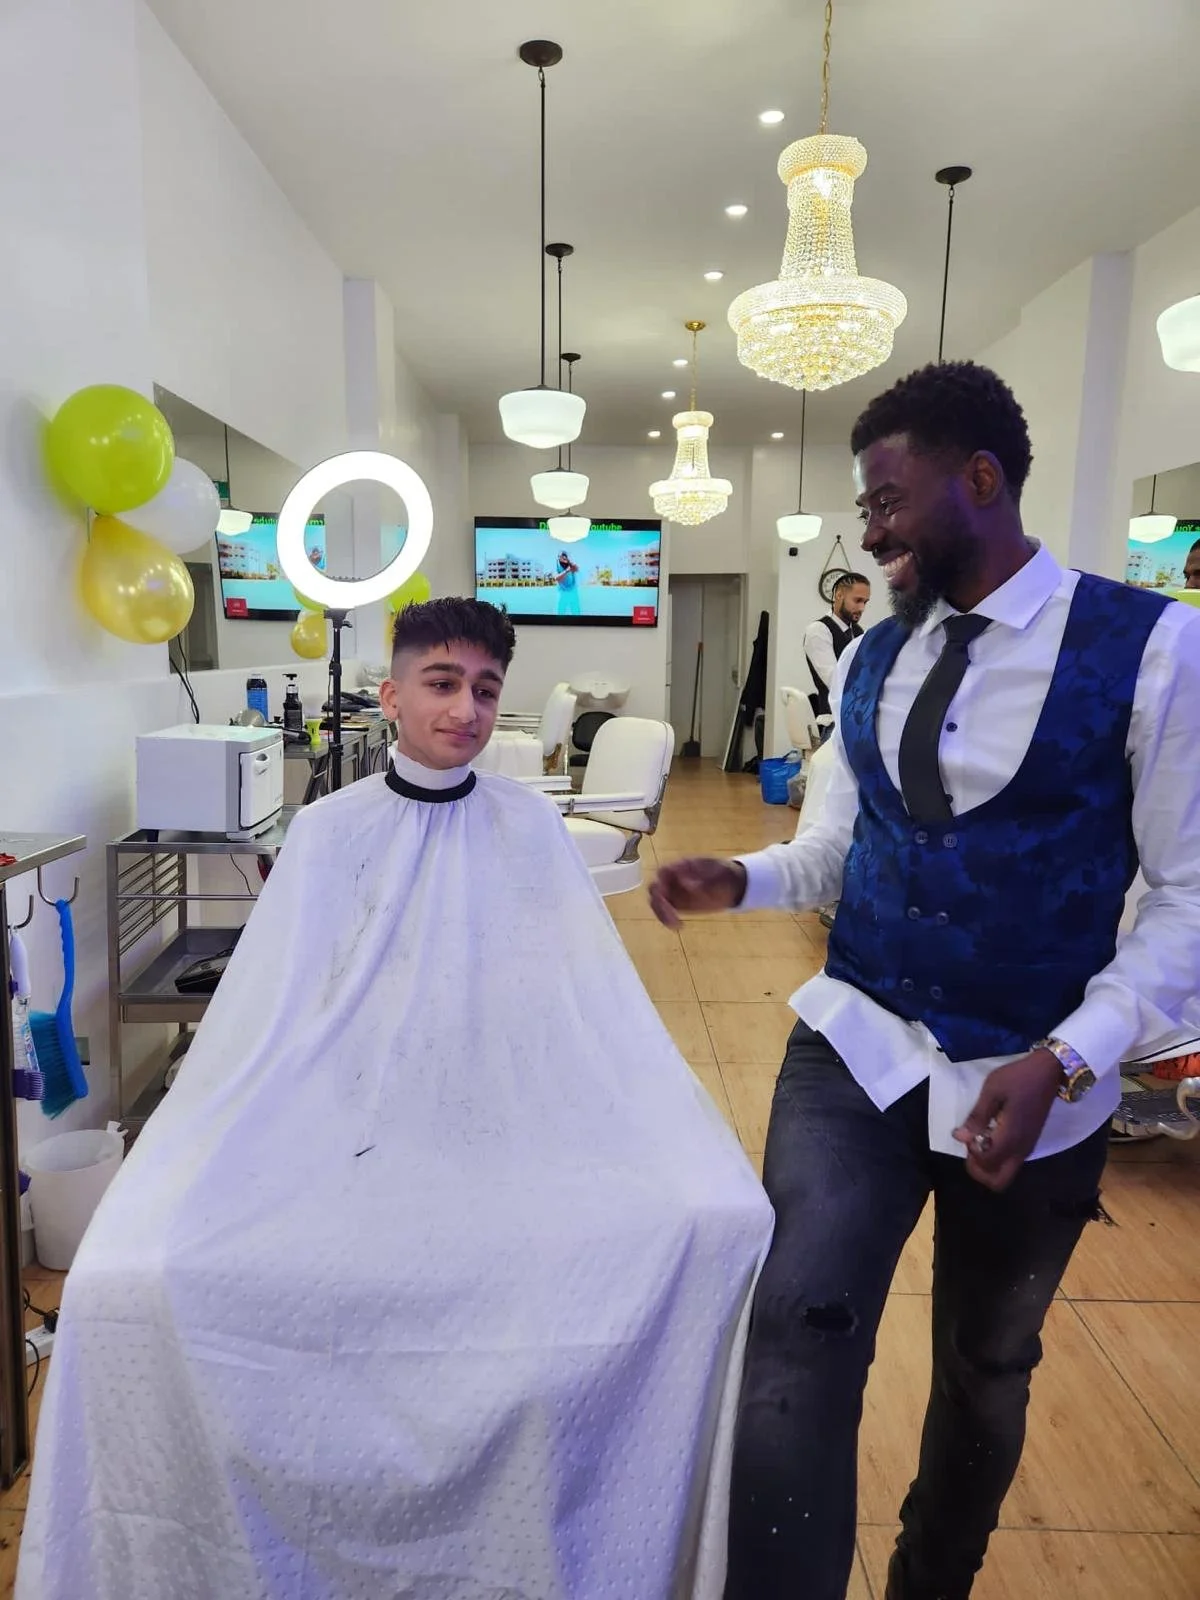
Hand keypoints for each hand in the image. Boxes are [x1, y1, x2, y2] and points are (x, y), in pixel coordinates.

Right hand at [649, 858, 746, 929]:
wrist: (731, 883)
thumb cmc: (723, 873)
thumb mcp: (717, 873)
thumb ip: (703, 880)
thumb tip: (688, 887)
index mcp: (679, 866)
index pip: (663, 872)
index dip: (665, 881)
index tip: (683, 890)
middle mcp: (672, 878)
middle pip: (655, 889)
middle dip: (660, 902)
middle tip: (671, 914)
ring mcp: (673, 892)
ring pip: (657, 903)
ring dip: (662, 914)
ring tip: (675, 924)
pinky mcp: (676, 905)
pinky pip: (665, 912)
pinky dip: (667, 919)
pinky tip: (679, 926)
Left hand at [953, 1050, 1062, 1191]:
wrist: (1048, 1072)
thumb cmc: (1018, 1078)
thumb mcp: (992, 1091)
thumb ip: (977, 1117)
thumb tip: (960, 1137)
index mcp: (1011, 1137)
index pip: (987, 1164)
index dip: (972, 1155)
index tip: (969, 1134)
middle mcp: (1021, 1149)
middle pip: (998, 1182)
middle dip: (980, 1172)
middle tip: (972, 1147)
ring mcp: (1027, 1147)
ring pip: (1006, 1174)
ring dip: (989, 1165)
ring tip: (980, 1139)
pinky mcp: (1030, 1142)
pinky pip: (1012, 1162)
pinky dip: (998, 1158)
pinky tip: (992, 1134)